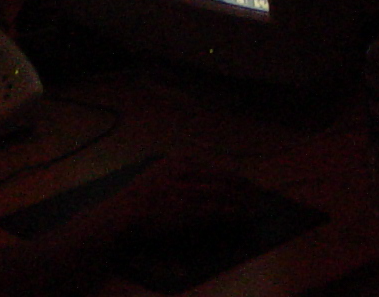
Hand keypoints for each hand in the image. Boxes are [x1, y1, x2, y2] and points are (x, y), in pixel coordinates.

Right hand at [81, 150, 256, 245]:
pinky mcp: (186, 211)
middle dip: (244, 188)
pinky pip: (215, 210)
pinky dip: (231, 213)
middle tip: (259, 195)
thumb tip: (206, 178)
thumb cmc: (138, 197)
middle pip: (224, 178)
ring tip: (254, 207)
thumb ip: (182, 173)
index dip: (236, 178)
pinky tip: (241, 216)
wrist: (120, 214)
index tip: (248, 184)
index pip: (217, 168)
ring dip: (241, 201)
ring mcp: (187, 191)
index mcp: (180, 161)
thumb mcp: (160, 174)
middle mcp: (187, 172)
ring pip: (223, 194)